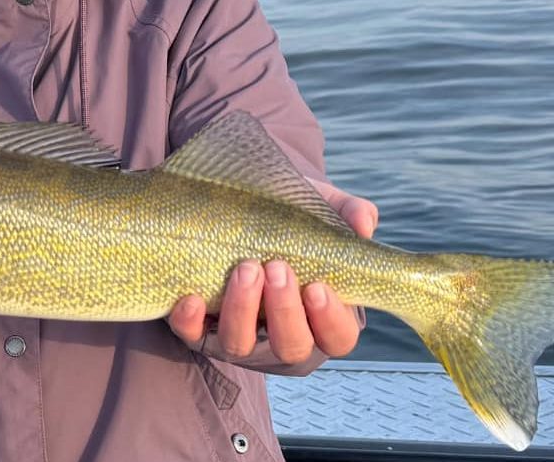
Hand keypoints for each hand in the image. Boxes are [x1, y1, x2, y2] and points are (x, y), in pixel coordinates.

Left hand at [167, 185, 377, 363]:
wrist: (240, 205)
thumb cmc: (292, 217)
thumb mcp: (322, 210)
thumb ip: (348, 213)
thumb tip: (364, 222)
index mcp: (321, 316)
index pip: (337, 337)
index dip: (331, 319)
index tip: (317, 287)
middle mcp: (281, 335)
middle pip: (291, 347)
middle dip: (284, 312)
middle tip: (276, 268)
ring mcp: (241, 335)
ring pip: (241, 344)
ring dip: (243, 310)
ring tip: (244, 269)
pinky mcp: (200, 327)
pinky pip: (192, 336)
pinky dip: (190, 321)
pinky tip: (190, 297)